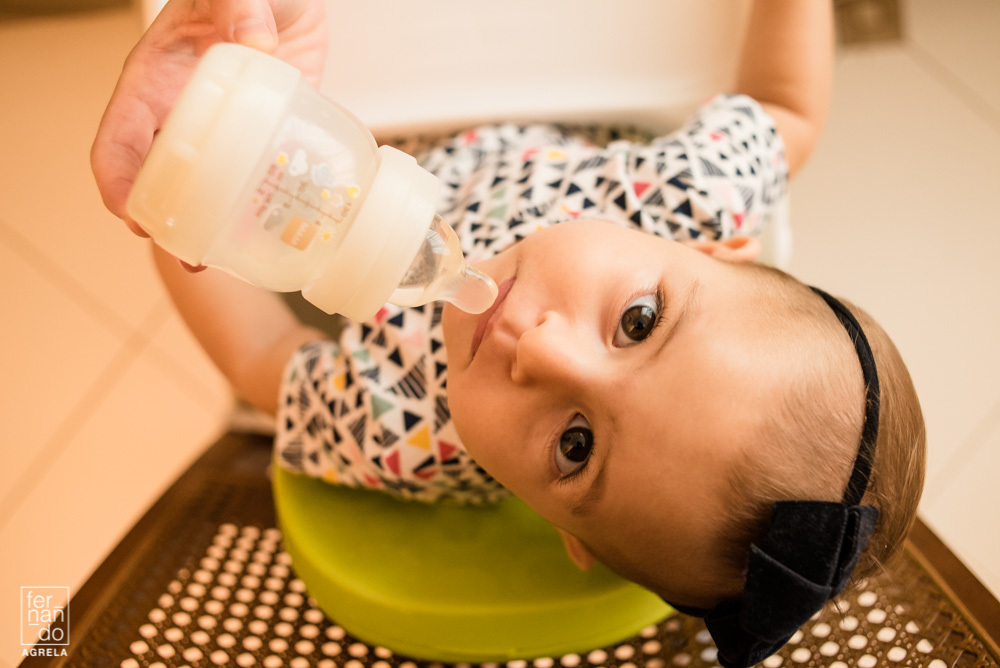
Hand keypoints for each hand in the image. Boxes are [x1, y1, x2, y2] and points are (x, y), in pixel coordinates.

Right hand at [91, 0, 327, 235]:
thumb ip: (238, 6)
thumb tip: (254, 40)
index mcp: (154, 82)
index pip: (119, 140)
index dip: (118, 182)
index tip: (133, 217)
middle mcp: (180, 114)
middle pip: (156, 178)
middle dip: (163, 222)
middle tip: (187, 255)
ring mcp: (221, 132)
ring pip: (200, 188)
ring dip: (203, 226)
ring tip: (217, 260)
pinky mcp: (259, 139)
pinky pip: (247, 180)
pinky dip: (249, 207)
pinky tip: (261, 230)